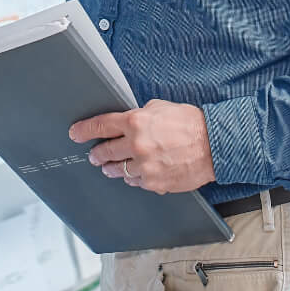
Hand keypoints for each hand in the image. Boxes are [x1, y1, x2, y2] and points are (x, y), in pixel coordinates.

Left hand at [70, 100, 215, 194]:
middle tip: (94, 155)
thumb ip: (140, 115)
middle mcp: (137, 145)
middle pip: (104, 152)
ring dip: (113, 168)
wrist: (214, 145)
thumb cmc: (191, 124)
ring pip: (118, 170)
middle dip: (96, 154)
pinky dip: (135, 177)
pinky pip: (136, 182)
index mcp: (136, 122)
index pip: (101, 125)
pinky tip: (140, 172)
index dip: (84, 130)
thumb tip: (126, 121)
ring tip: (112, 166)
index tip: (75, 134)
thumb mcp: (161, 108)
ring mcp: (145, 167)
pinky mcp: (154, 183)